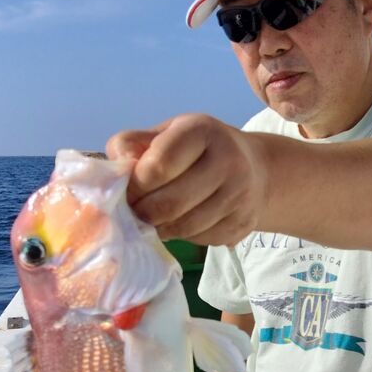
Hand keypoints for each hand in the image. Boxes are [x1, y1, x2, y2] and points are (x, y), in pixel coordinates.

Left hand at [106, 114, 267, 244]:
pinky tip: (181, 223)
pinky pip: (201, 239)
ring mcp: (240, 194)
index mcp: (202, 131)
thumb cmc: (197, 150)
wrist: (256, 169)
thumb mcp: (166, 134)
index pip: (158, 166)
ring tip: (154, 220)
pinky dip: (184, 237)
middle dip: (144, 213)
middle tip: (136, 213)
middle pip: (171, 203)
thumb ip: (132, 145)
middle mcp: (228, 161)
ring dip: (161, 229)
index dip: (135, 186)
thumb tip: (115, 171)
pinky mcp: (244, 222)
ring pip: (185, 227)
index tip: (128, 191)